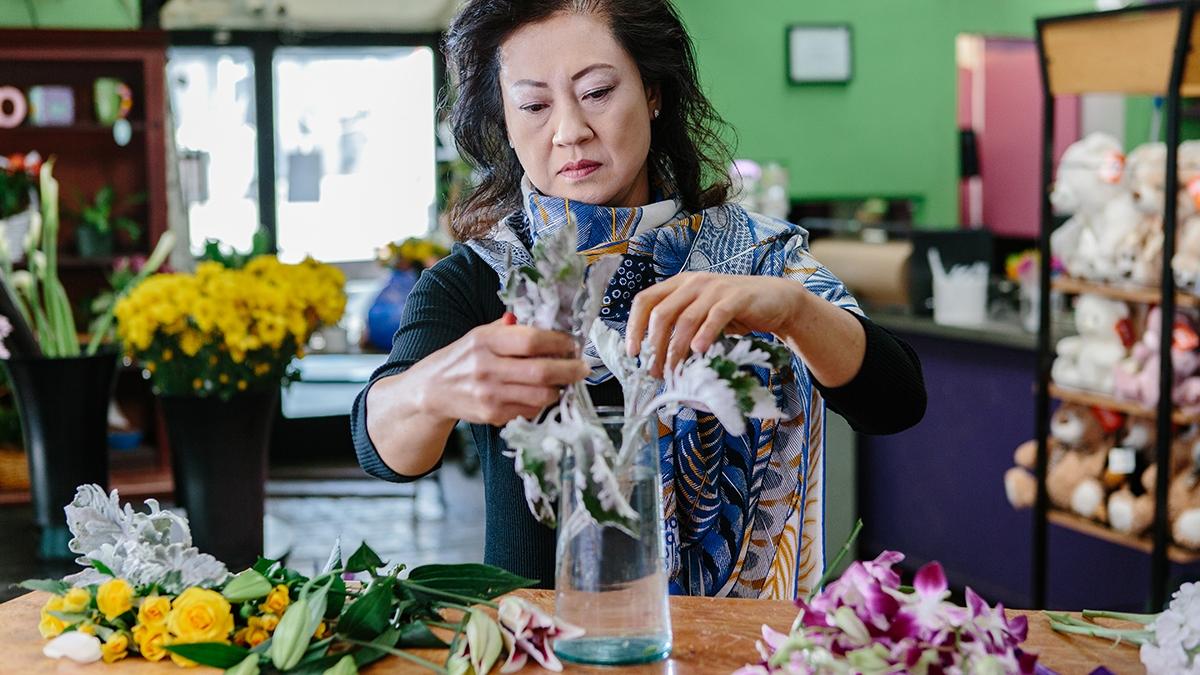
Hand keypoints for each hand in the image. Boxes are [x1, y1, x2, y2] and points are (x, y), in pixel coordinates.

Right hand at [412, 316, 588, 425]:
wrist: (432, 390)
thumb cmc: (462, 357)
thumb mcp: (481, 334)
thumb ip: (511, 329)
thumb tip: (549, 323)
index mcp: (485, 340)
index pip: (531, 340)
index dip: (559, 342)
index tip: (572, 343)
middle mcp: (486, 367)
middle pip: (541, 371)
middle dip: (570, 370)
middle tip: (582, 367)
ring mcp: (489, 394)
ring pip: (541, 395)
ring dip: (559, 389)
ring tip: (564, 381)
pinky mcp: (492, 415)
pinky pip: (530, 410)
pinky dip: (541, 403)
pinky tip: (540, 394)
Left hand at [625, 272, 803, 376]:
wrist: (775, 300)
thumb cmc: (734, 312)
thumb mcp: (701, 315)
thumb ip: (680, 328)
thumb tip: (656, 358)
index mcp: (678, 285)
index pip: (645, 301)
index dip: (633, 327)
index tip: (631, 353)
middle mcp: (692, 283)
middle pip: (661, 314)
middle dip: (654, 346)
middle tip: (655, 372)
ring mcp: (714, 288)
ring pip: (685, 320)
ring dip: (676, 349)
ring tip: (674, 371)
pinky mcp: (736, 298)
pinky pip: (715, 316)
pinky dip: (705, 335)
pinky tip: (699, 351)